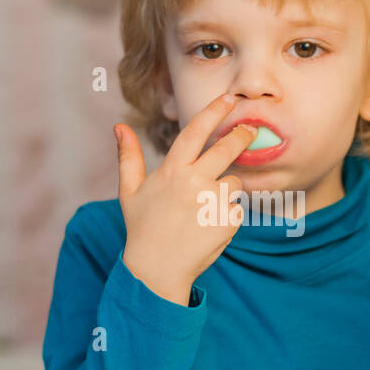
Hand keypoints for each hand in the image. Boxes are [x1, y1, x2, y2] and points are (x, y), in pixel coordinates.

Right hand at [115, 94, 256, 304]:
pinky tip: (209, 227)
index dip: (214, 111)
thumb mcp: (130, 191)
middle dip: (242, 135)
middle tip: (250, 130)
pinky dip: (228, 214)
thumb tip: (119, 126)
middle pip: (227, 148)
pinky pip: (237, 208)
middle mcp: (194, 182)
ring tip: (203, 209)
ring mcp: (213, 202)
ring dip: (226, 189)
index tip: (229, 99)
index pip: (196, 131)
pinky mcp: (228, 221)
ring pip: (234, 181)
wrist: (157, 270)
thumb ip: (128, 156)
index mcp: (172, 171)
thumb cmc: (142, 228)